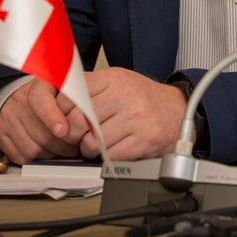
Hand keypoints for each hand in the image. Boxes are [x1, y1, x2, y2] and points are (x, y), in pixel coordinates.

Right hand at [0, 79, 81, 163]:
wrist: (20, 94)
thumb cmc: (50, 95)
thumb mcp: (65, 89)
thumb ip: (77, 99)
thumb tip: (89, 118)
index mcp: (38, 86)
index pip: (40, 100)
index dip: (52, 118)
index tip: (64, 130)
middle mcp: (19, 101)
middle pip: (41, 133)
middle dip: (63, 145)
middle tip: (76, 146)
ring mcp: (7, 118)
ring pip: (32, 148)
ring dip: (52, 154)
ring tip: (63, 150)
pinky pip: (20, 156)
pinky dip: (37, 159)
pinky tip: (47, 152)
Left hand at [69, 68, 186, 159]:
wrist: (180, 110)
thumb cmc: (144, 99)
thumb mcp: (118, 83)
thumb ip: (90, 91)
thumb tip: (57, 106)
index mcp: (115, 78)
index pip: (71, 96)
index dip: (60, 113)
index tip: (64, 119)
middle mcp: (125, 95)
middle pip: (78, 122)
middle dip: (73, 135)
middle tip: (78, 136)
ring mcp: (136, 118)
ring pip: (91, 142)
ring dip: (89, 149)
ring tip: (98, 142)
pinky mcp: (144, 139)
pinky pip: (109, 155)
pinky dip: (107, 157)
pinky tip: (113, 148)